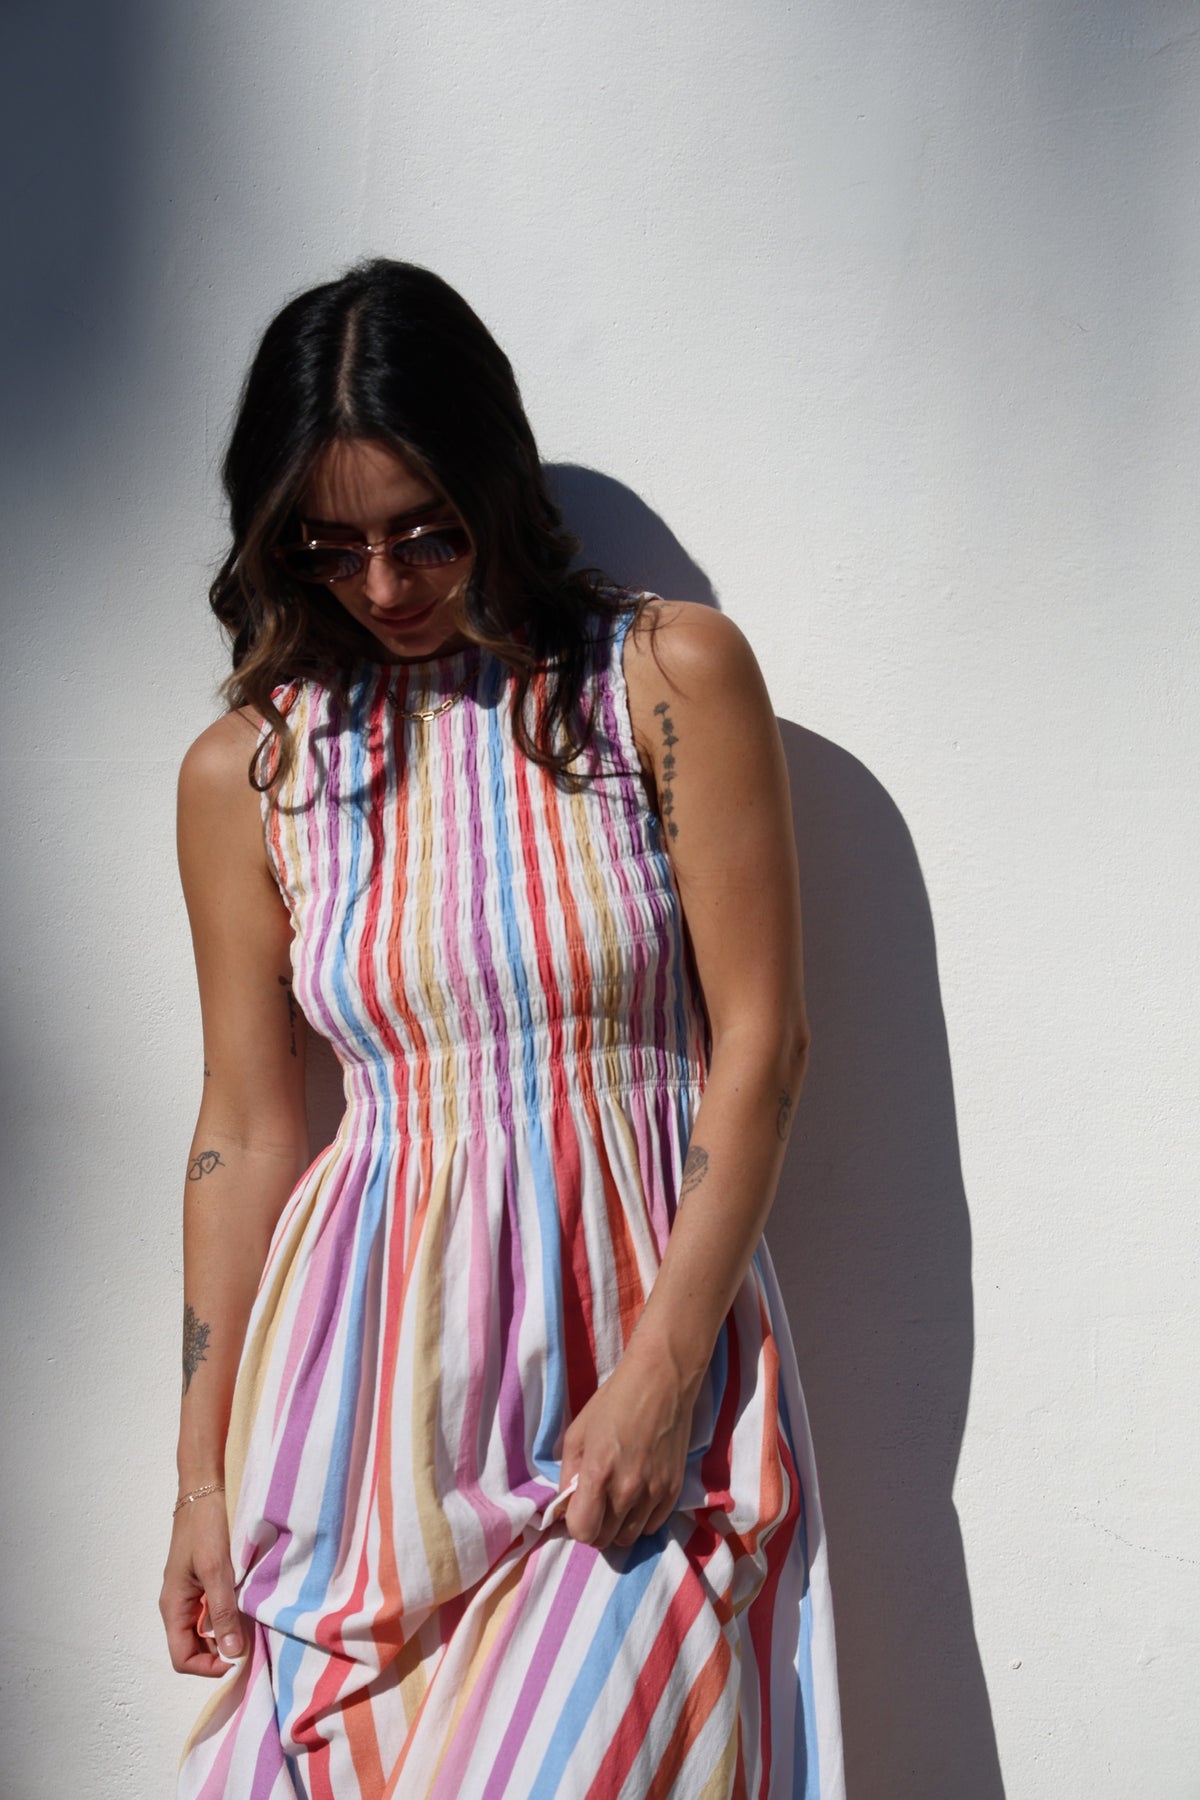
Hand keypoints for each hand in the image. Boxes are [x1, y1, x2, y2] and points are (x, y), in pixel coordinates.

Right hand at [159, 1491, 245, 1676]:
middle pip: (192, 1649)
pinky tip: (246, 1606)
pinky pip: (210, 1611)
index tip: (237, 1658)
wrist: (203, 1490)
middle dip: (218, 1653)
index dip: (208, 1667)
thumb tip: (233, 1654)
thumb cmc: (205, 1527)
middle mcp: (177, 1605)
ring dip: (224, 1634)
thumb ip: (223, 1612)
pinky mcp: (200, 1581)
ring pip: (203, 1631)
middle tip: (249, 1644)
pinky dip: (226, 1616)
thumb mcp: (217, 1570)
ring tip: (250, 1626)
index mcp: (173, 1606)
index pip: (182, 1658)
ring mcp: (188, 1593)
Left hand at [559, 1341, 697, 1550]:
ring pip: (630, 1538)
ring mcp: (654, 1493)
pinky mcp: (674, 1491)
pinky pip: (652, 1526)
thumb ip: (568, 1475)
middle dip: (595, 1527)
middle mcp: (627, 1491)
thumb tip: (567, 1505)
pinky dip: (641, 1520)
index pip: (582, 1532)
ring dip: (618, 1526)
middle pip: (605, 1540)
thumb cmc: (613, 1402)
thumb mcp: (577, 1433)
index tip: (577, 1508)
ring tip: (617, 1501)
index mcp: (598, 1474)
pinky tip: (637, 1497)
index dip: (575, 1524)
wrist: (661, 1381)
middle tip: (596, 1504)